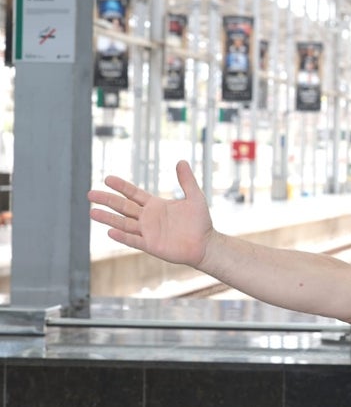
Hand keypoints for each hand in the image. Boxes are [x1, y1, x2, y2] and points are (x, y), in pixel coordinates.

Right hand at [88, 161, 213, 267]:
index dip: (121, 186)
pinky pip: (133, 240)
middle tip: (90, 193)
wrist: (206, 244)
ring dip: (108, 218)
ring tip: (92, 211)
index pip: (133, 194)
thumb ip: (187, 180)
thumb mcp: (195, 197)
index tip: (107, 178)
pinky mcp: (151, 245)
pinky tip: (110, 232)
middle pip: (123, 207)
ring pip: (123, 223)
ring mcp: (147, 232)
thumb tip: (181, 161)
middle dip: (107, 200)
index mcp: (155, 205)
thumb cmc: (200, 221)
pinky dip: (122, 237)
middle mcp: (147, 218)